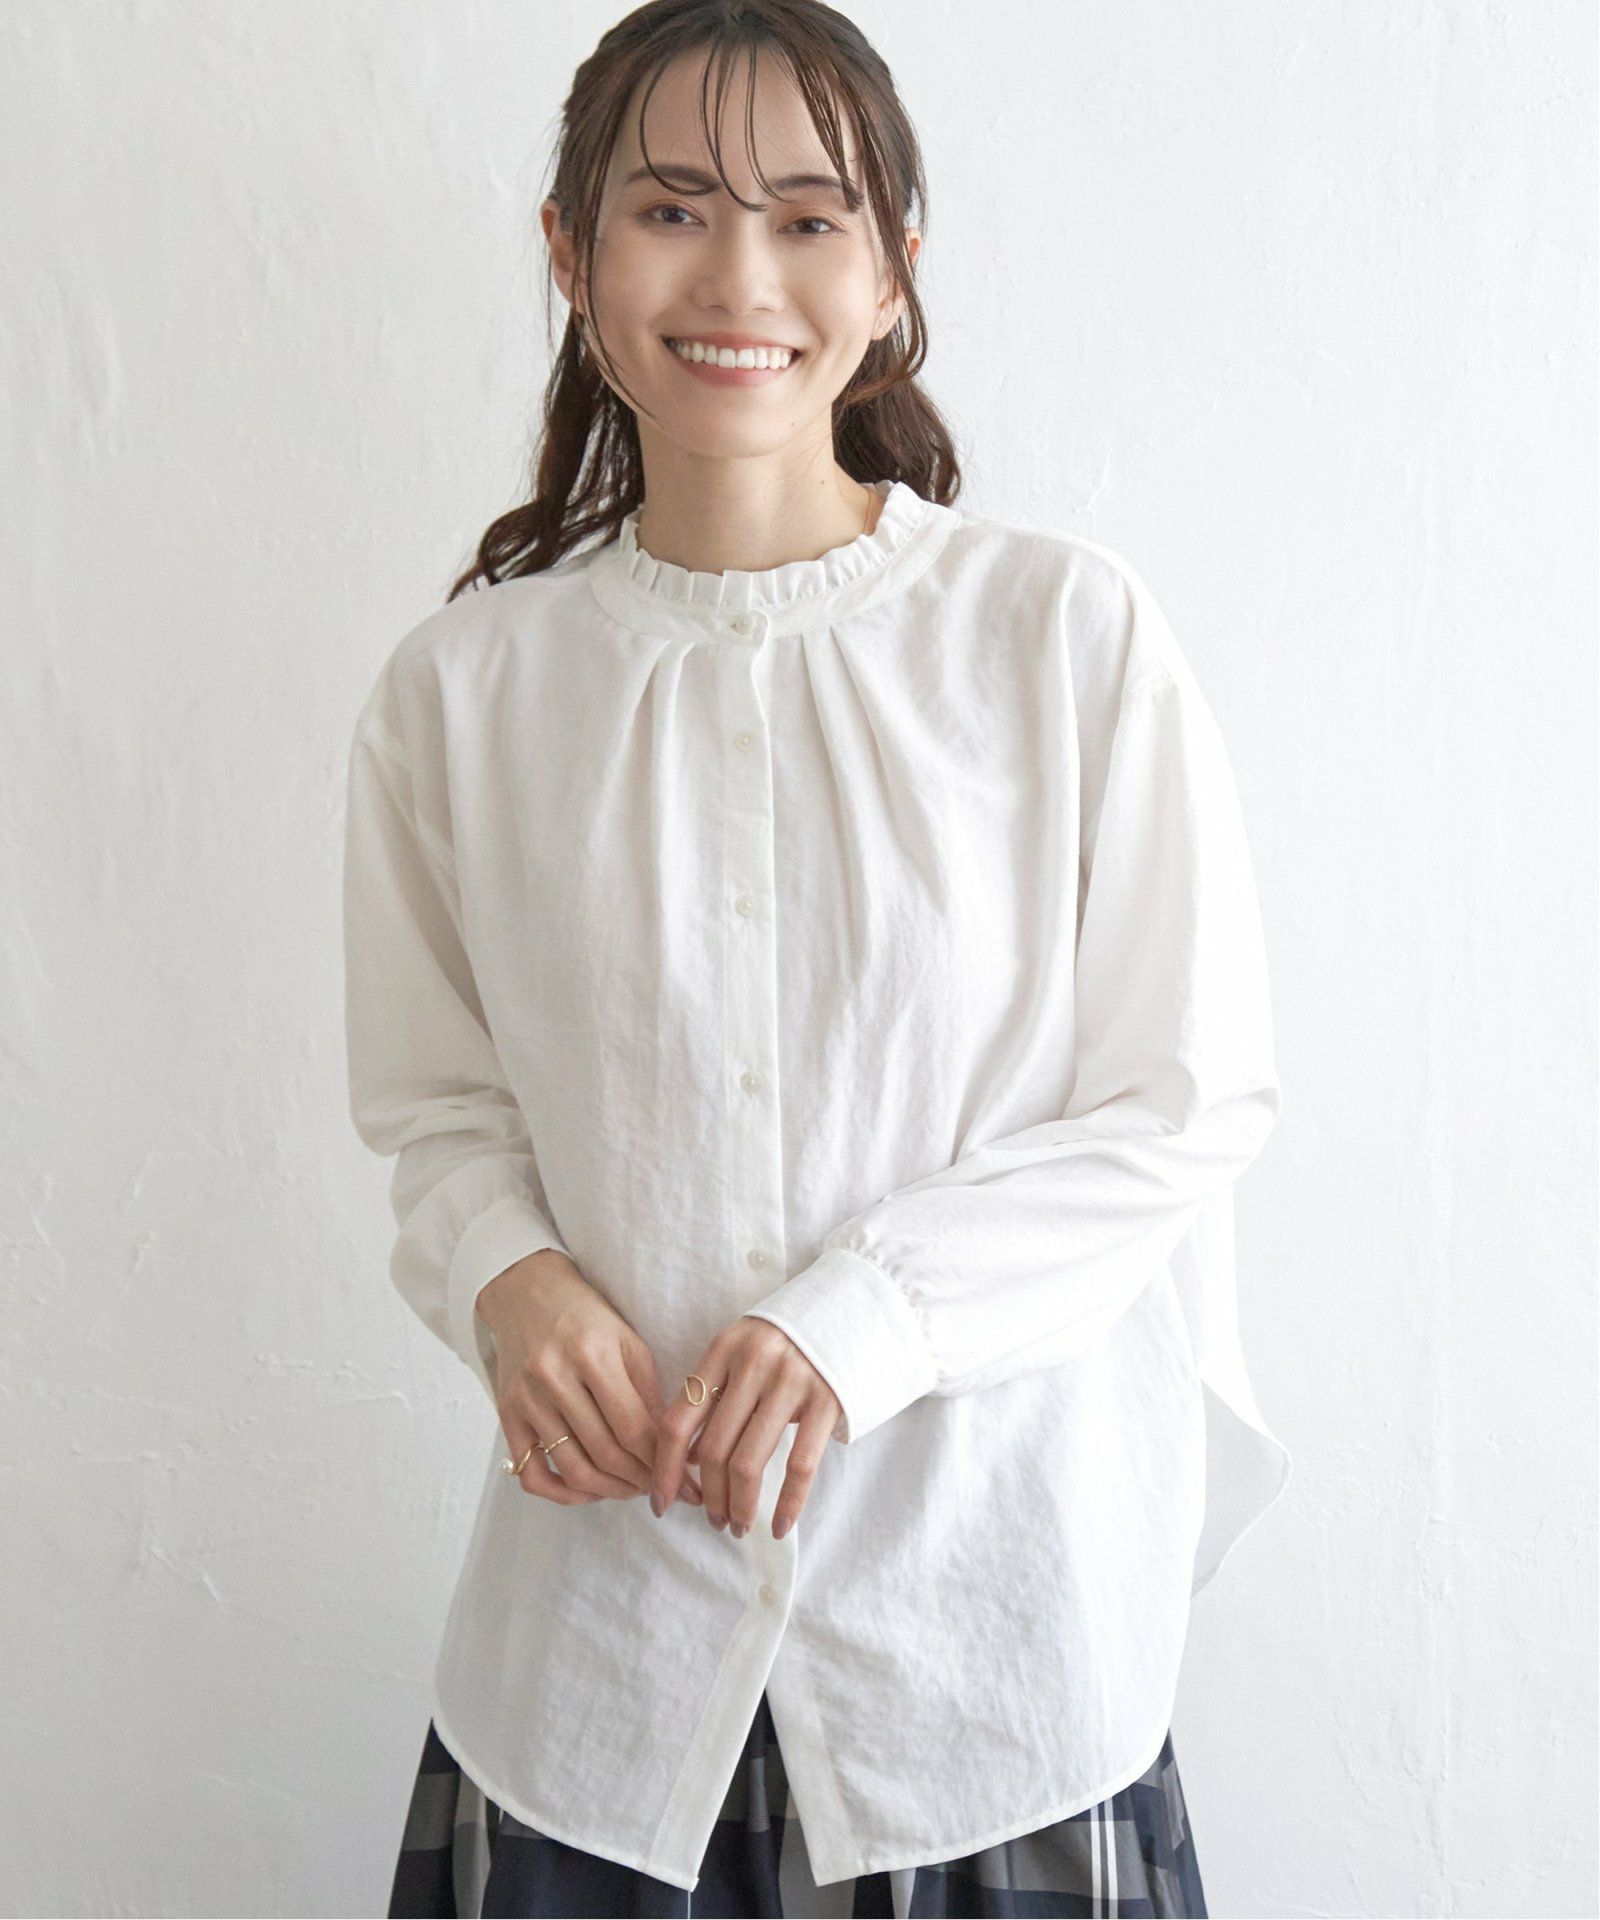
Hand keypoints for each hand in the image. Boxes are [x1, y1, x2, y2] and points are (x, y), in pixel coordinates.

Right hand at [476, 1250, 702, 1511]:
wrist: (528, 1295)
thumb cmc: (587, 1318)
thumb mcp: (628, 1341)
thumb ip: (649, 1393)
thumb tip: (672, 1449)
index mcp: (592, 1353)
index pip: (635, 1427)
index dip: (663, 1461)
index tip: (682, 1478)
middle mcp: (554, 1377)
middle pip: (607, 1453)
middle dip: (642, 1480)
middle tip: (662, 1487)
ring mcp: (527, 1400)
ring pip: (574, 1470)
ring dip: (611, 1491)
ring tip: (633, 1488)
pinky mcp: (507, 1416)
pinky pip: (533, 1475)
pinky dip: (564, 1494)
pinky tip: (590, 1489)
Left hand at [649, 1317, 840, 1540]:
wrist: (852, 1309)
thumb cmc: (787, 1340)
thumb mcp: (743, 1351)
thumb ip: (714, 1393)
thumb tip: (684, 1459)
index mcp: (722, 1350)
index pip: (678, 1421)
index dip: (665, 1470)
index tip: (660, 1504)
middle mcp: (752, 1363)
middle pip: (712, 1449)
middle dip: (709, 1497)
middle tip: (714, 1520)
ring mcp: (791, 1380)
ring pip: (748, 1463)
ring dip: (739, 1505)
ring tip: (738, 1525)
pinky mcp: (828, 1399)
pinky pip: (800, 1465)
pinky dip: (788, 1503)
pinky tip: (779, 1526)